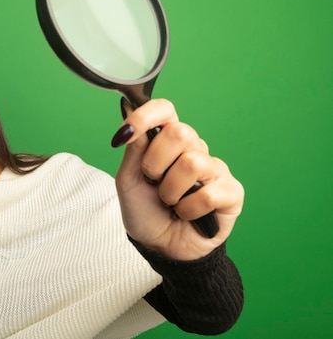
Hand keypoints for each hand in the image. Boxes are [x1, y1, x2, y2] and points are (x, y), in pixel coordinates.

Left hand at [112, 98, 243, 260]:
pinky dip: (188, 210)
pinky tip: (186, 215)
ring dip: (170, 191)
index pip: (165, 110)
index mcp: (168, 142)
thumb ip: (134, 150)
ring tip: (170, 202)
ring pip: (192, 163)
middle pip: (180, 132)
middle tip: (153, 183)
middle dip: (155, 164)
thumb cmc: (145, 212)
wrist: (160, 248)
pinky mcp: (231, 192)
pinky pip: (207, 193)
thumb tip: (132, 118)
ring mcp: (215, 170)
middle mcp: (194, 149)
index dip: (146, 115)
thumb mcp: (129, 181)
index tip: (127, 132)